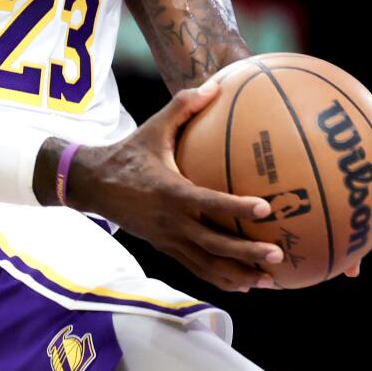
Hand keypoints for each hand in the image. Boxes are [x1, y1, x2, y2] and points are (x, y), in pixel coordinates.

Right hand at [73, 81, 280, 292]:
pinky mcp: (165, 248)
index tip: (265, 208)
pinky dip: (221, 279)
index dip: (236, 207)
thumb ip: (183, 107)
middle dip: (247, 253)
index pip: (208, 202)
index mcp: (170, 191)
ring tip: (270, 281)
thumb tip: (215, 85)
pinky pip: (197, 268)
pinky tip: (246, 285)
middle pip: (213, 244)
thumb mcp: (152, 128)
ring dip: (239, 275)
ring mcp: (168, 239)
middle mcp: (171, 221)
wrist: (92, 185)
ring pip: (207, 265)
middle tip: (278, 253)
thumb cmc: (127, 154)